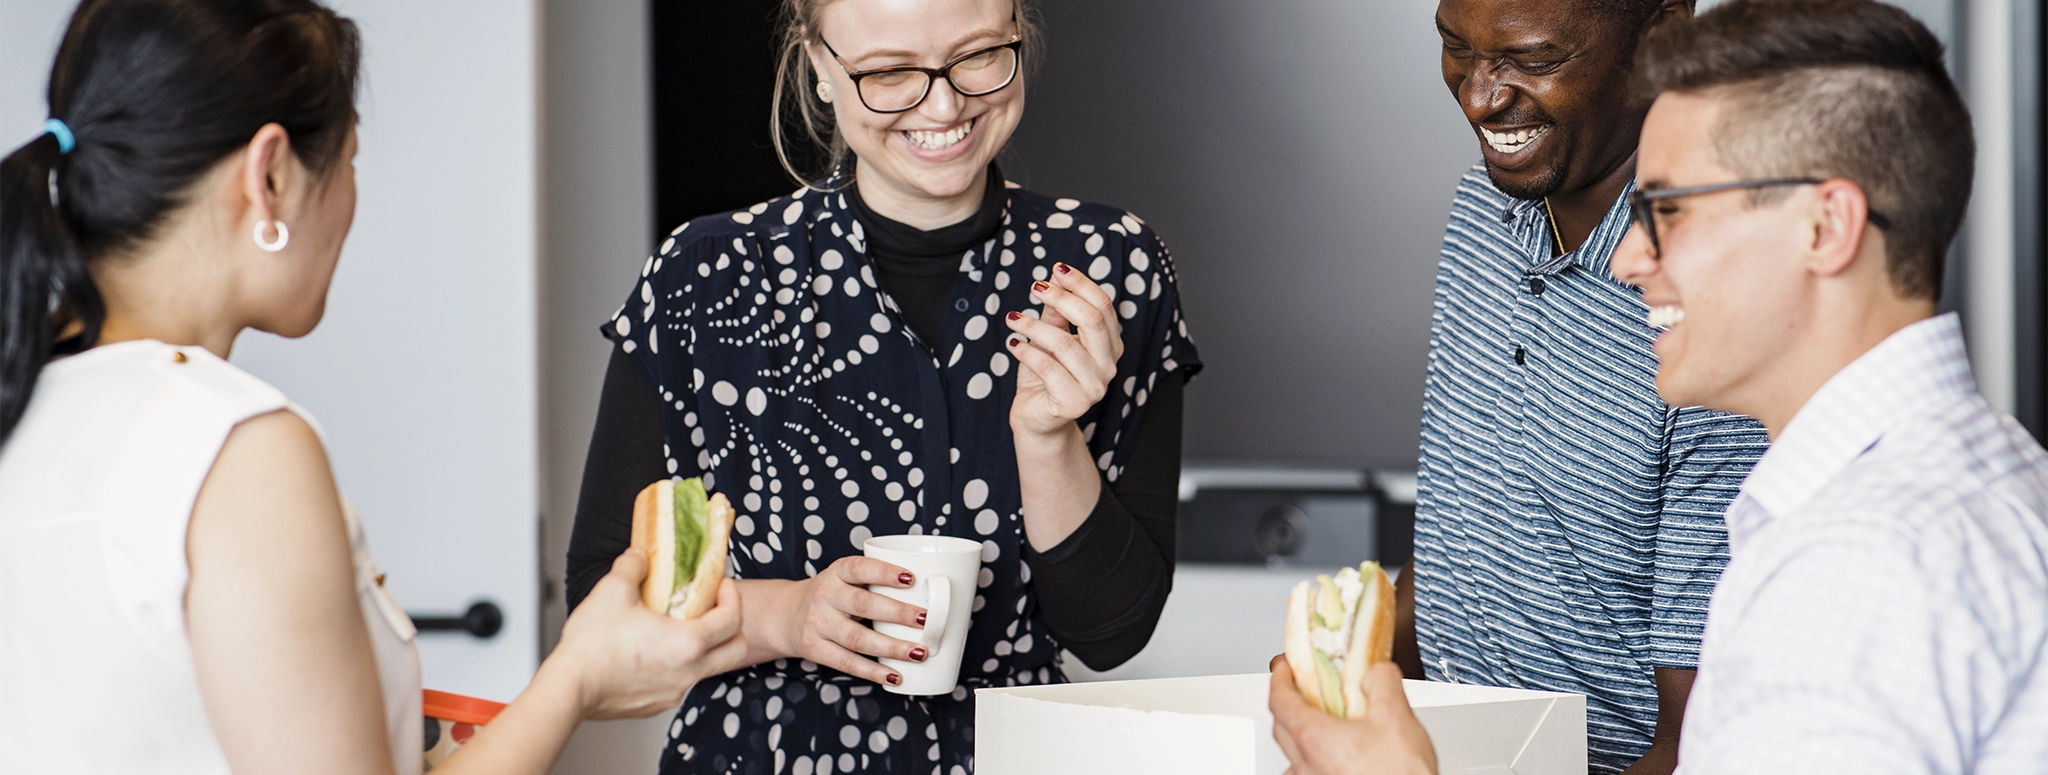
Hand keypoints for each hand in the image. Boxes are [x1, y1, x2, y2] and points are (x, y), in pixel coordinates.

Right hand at [548, 549, 748, 719]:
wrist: (568, 688)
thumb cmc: (592, 645)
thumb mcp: (613, 589)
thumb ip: (633, 566)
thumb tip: (639, 557)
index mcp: (688, 642)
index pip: (733, 618)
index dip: (732, 596)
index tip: (721, 585)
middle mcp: (688, 672)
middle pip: (735, 650)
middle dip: (732, 625)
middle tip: (714, 608)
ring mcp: (674, 692)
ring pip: (707, 668)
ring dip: (704, 646)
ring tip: (678, 627)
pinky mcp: (656, 705)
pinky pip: (680, 682)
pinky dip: (678, 665)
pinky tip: (655, 651)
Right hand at [766, 556, 929, 686]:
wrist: (787, 613)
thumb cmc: (834, 595)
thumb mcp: (847, 579)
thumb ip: (877, 585)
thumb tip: (933, 598)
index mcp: (837, 572)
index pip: (860, 568)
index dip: (885, 573)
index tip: (912, 579)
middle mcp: (824, 595)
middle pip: (862, 605)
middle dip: (897, 613)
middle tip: (926, 620)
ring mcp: (817, 623)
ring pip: (857, 638)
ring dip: (891, 647)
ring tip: (918, 653)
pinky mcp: (813, 648)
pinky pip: (846, 662)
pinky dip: (872, 671)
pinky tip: (894, 675)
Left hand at [1005, 262, 1123, 438]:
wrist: (1037, 418)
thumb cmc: (1045, 374)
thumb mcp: (1050, 336)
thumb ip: (1056, 312)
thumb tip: (1054, 276)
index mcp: (1110, 345)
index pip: (1103, 306)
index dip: (1080, 284)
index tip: (1055, 269)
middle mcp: (1108, 365)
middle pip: (1093, 321)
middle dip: (1061, 298)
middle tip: (1034, 287)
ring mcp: (1094, 387)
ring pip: (1065, 344)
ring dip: (1034, 326)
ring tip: (1012, 319)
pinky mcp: (1074, 403)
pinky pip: (1048, 368)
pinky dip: (1026, 351)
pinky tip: (1012, 344)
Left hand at [1269, 656, 1437, 774]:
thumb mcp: (1397, 717)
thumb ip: (1382, 682)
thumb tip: (1376, 672)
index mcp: (1313, 738)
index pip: (1279, 699)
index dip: (1280, 677)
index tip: (1284, 666)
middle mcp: (1304, 765)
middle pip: (1281, 725)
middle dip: (1290, 703)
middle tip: (1304, 689)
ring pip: (1293, 755)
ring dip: (1303, 737)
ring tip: (1327, 727)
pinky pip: (1307, 774)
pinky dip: (1316, 761)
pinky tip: (1337, 759)